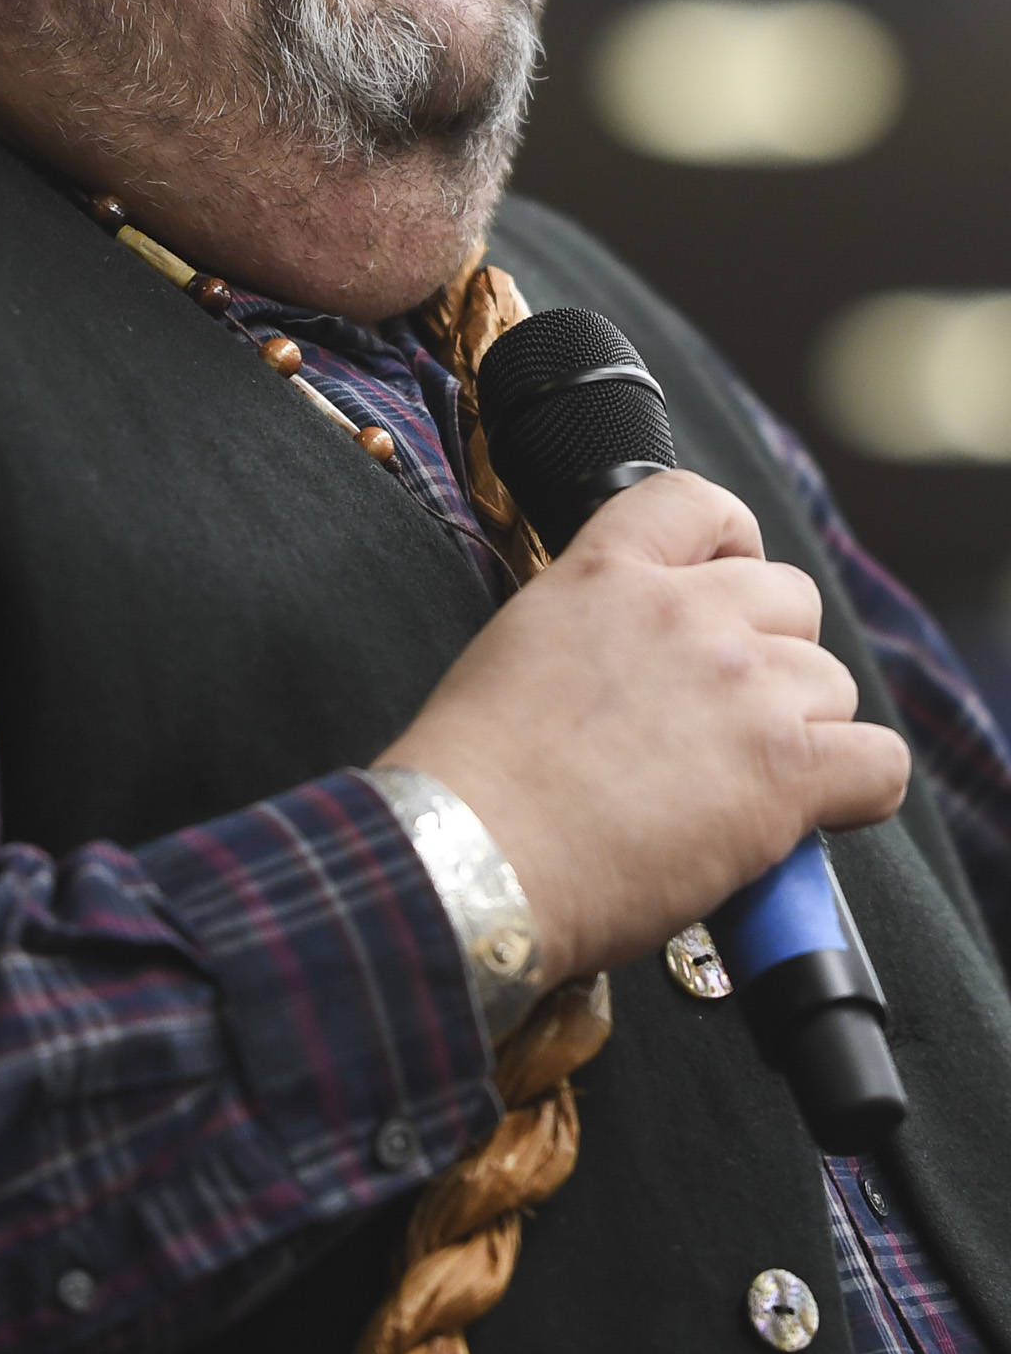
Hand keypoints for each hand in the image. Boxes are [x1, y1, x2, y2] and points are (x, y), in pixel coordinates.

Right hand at [372, 470, 910, 986]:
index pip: (701, 501)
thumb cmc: (476, 775)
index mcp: (608, 571)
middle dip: (772, 653)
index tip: (725, 587)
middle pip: (791, 597)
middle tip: (729, 715)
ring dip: (804, 729)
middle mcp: (686, 612)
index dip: (731, 544)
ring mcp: (743, 686)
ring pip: (832, 683)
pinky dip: (858, 791)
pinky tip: (814, 814)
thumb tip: (642, 678)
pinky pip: (878, 762)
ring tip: (747, 781)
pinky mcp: (785, 769)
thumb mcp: (521, 643)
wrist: (474, 852)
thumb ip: (596, 627)